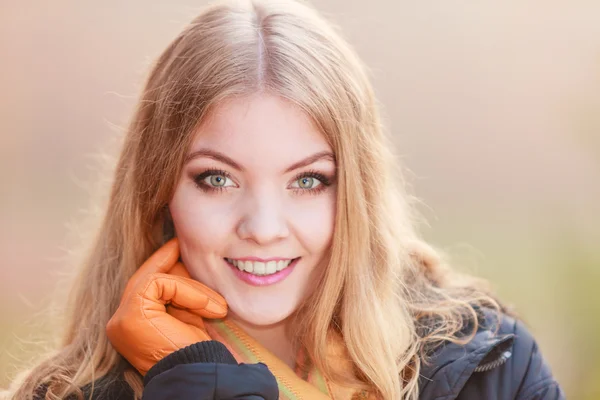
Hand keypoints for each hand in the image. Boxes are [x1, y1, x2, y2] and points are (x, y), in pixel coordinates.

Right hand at [106, 238, 226, 375]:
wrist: (198, 372)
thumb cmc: (196, 350)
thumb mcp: (186, 314)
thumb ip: (178, 292)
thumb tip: (180, 260)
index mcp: (132, 323)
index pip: (145, 286)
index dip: (161, 264)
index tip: (176, 244)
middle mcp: (120, 321)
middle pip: (146, 279)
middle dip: (169, 263)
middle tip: (182, 244)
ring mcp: (122, 318)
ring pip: (155, 279)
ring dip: (192, 288)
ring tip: (217, 306)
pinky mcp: (131, 314)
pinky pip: (160, 284)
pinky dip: (188, 291)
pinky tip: (209, 308)